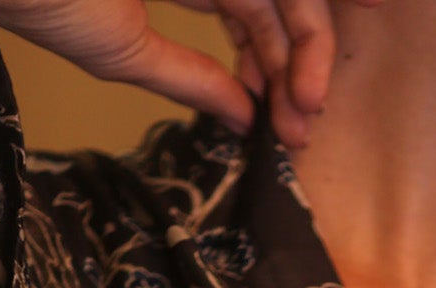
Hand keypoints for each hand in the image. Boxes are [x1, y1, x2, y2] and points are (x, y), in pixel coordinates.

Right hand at [0, 0, 361, 138]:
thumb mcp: (126, 51)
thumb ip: (190, 80)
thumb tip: (244, 120)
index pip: (250, 20)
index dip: (278, 68)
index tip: (288, 127)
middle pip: (274, 3)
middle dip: (302, 64)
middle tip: (304, 123)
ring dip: (305, 42)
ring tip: (308, 101)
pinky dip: (293, 17)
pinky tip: (305, 53)